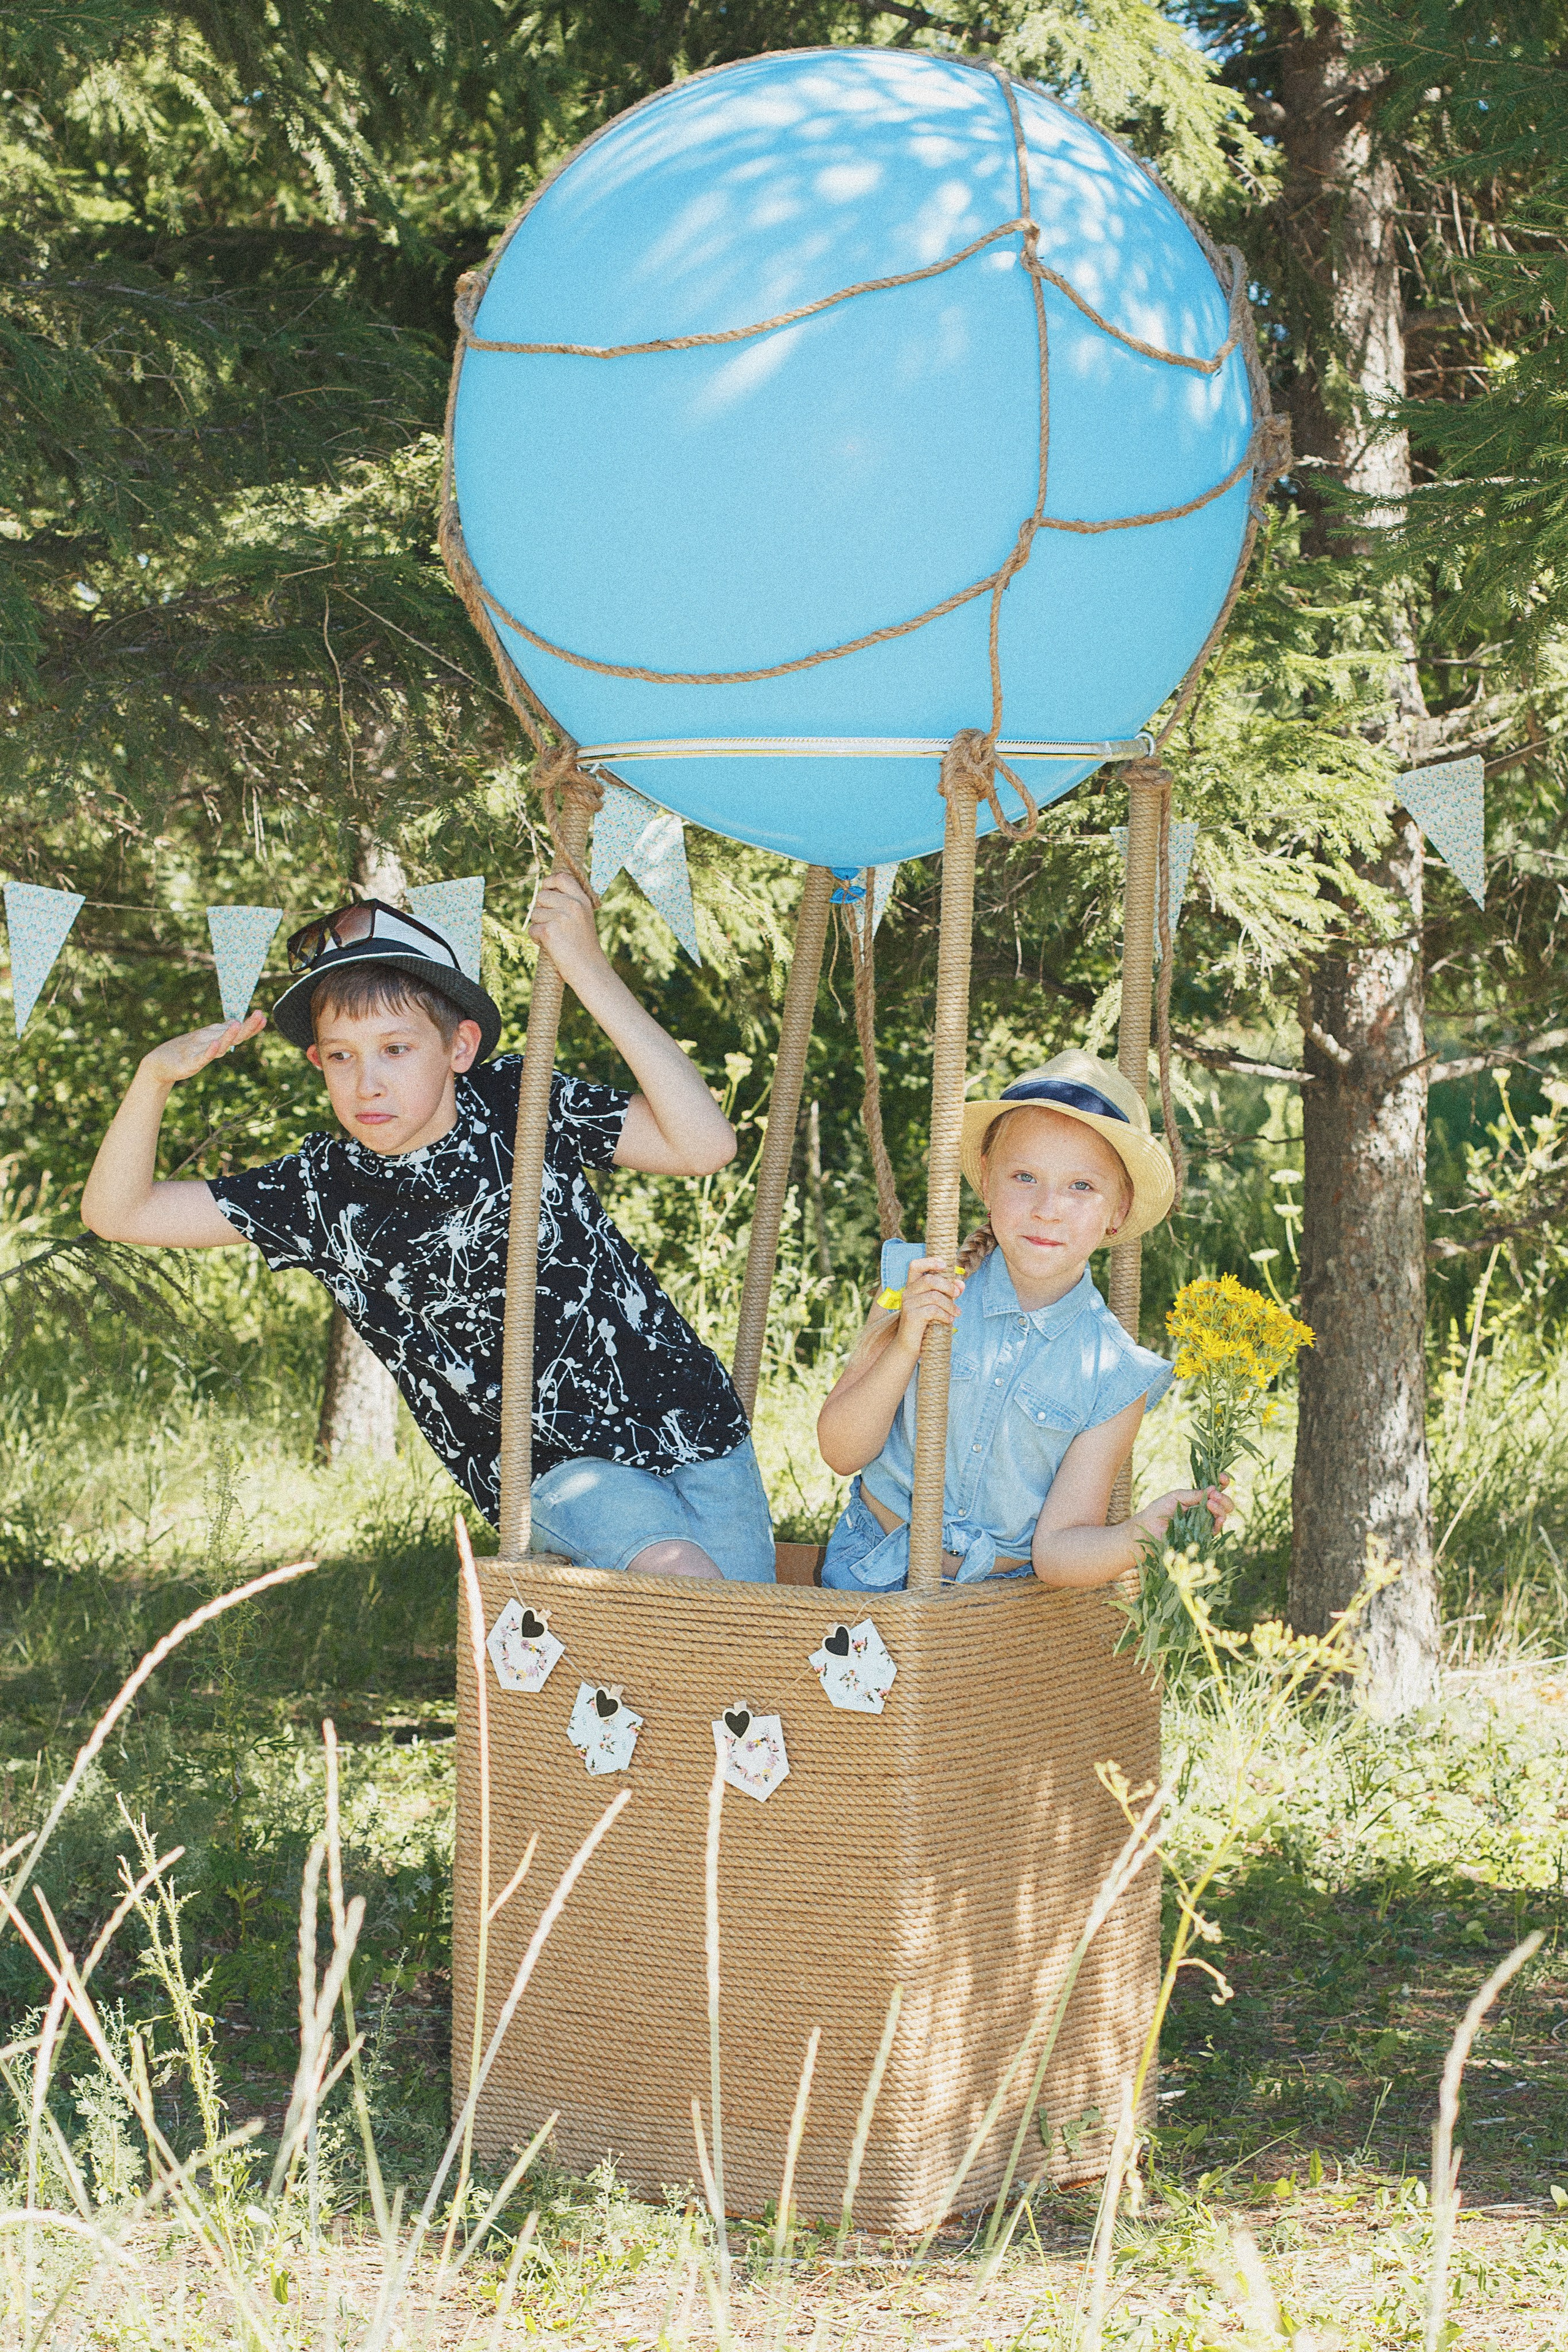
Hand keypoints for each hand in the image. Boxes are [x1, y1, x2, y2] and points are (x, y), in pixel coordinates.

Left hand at [140, 1010, 264, 1085]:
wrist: (158, 1065)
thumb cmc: (182, 1051)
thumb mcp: (203, 1037)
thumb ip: (220, 1031)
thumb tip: (236, 1021)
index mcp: (216, 1040)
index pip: (237, 1032)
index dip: (250, 1025)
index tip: (262, 1016)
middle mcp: (213, 1047)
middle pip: (233, 1037)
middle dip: (247, 1027)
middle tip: (261, 1016)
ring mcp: (202, 1055)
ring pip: (220, 1045)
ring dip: (229, 1036)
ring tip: (239, 1024)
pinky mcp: (190, 1064)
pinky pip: (202, 1057)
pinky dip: (210, 1051)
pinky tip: (216, 1044)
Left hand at [529, 870, 606, 986]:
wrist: (589, 969)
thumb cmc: (584, 946)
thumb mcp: (583, 918)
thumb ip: (569, 903)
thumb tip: (545, 891)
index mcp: (582, 900)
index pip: (561, 877)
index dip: (549, 881)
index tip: (546, 889)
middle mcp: (572, 905)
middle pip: (542, 896)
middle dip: (542, 910)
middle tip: (554, 926)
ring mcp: (561, 917)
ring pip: (535, 913)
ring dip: (539, 926)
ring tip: (555, 938)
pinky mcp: (549, 931)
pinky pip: (532, 929)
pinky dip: (536, 939)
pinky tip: (550, 946)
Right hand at [891, 1257, 963, 1358]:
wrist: (909, 1346)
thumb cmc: (924, 1324)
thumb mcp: (937, 1306)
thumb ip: (947, 1293)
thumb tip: (961, 1285)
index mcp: (912, 1286)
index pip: (915, 1265)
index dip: (930, 1261)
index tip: (945, 1265)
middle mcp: (907, 1292)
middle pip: (930, 1279)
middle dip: (947, 1285)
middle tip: (957, 1293)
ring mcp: (908, 1304)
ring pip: (934, 1296)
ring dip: (950, 1304)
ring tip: (956, 1313)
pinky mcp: (911, 1316)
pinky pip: (933, 1310)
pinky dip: (945, 1315)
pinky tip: (949, 1320)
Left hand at [1134, 1475, 1234, 1542]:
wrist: (1147, 1530)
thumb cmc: (1158, 1510)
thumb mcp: (1176, 1497)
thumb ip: (1195, 1494)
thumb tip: (1214, 1488)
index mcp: (1198, 1498)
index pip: (1215, 1490)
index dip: (1222, 1483)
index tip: (1223, 1477)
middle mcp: (1204, 1511)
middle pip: (1224, 1504)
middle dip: (1223, 1498)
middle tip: (1215, 1495)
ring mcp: (1204, 1524)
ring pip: (1222, 1516)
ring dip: (1221, 1508)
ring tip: (1211, 1503)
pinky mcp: (1202, 1537)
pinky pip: (1216, 1530)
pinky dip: (1218, 1522)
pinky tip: (1215, 1517)